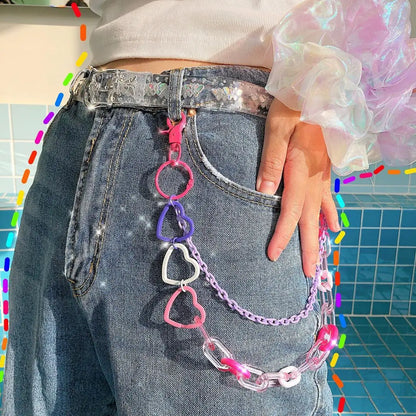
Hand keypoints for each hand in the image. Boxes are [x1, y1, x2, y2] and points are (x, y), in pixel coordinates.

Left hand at [257, 98, 339, 276]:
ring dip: (321, 236)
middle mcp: (316, 177)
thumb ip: (271, 160)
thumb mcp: (277, 127)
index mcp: (301, 169)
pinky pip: (330, 198)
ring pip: (323, 212)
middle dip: (308, 247)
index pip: (291, 210)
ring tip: (321, 258)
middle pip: (311, 218)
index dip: (283, 234)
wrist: (320, 88)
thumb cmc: (295, 103)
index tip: (274, 256)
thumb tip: (264, 191)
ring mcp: (324, 173)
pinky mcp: (327, 168)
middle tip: (308, 273)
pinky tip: (336, 226)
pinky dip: (332, 215)